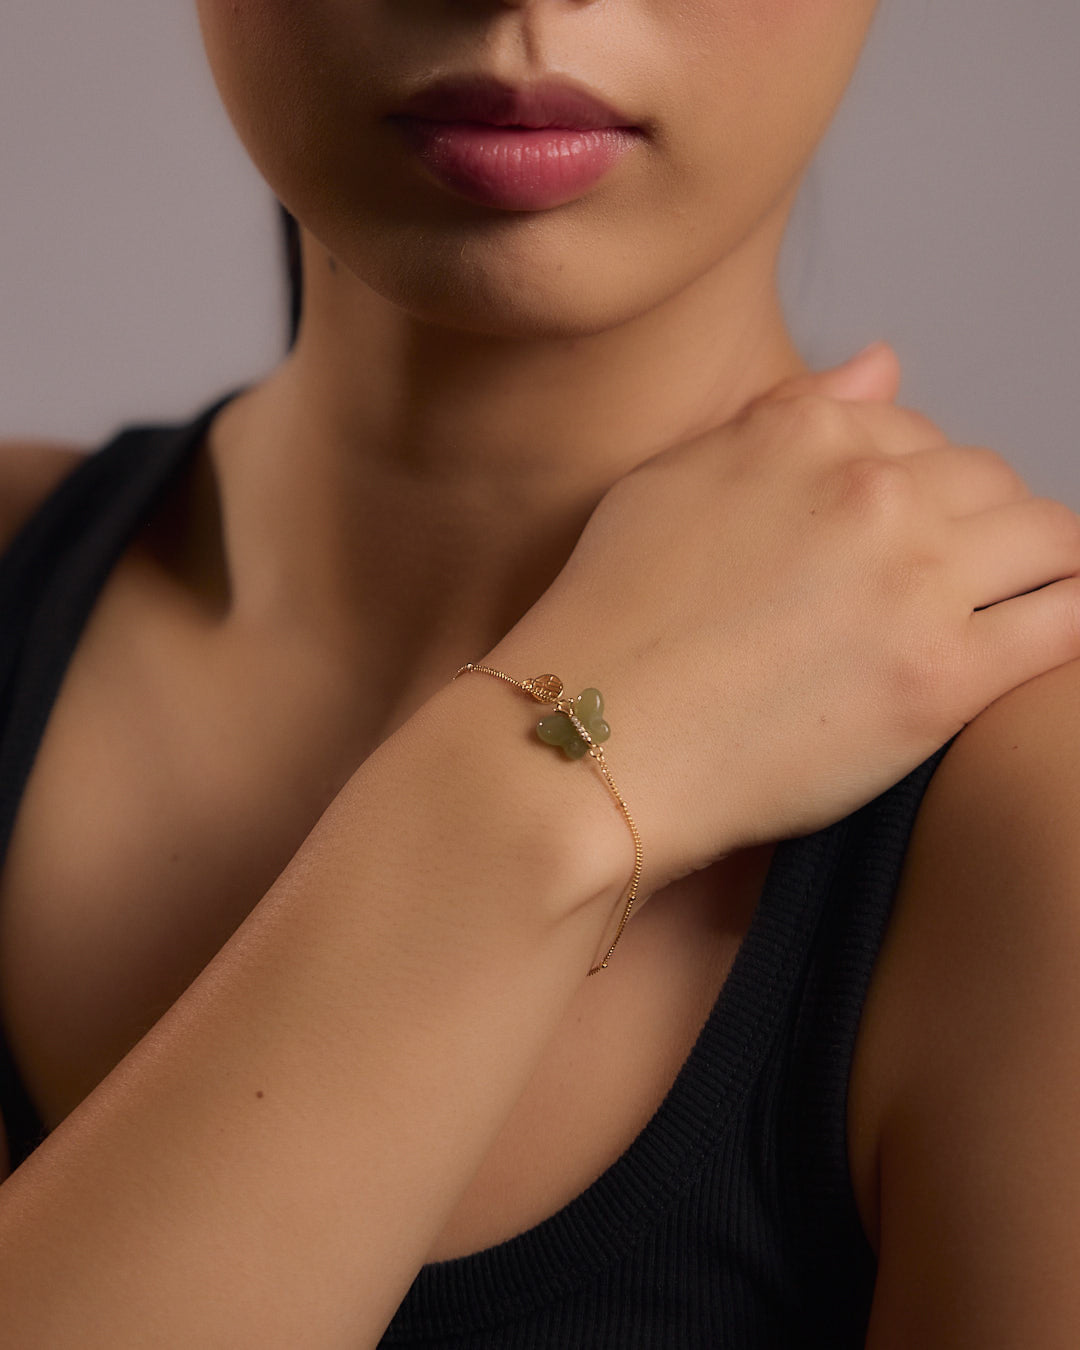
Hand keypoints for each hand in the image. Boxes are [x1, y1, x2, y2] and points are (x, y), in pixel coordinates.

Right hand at [483, 343, 1079, 898]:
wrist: (589, 742)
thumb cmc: (608, 623)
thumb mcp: (669, 485)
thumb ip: (784, 416)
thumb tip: (884, 362)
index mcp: (804, 435)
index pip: (915, 430)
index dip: (916, 487)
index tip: (899, 540)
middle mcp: (871, 490)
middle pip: (990, 481)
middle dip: (979, 526)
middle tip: (941, 588)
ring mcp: (914, 580)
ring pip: (1049, 539)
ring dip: (1036, 569)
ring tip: (1000, 612)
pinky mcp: (943, 678)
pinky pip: (1068, 622)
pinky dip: (1070, 621)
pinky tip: (1042, 640)